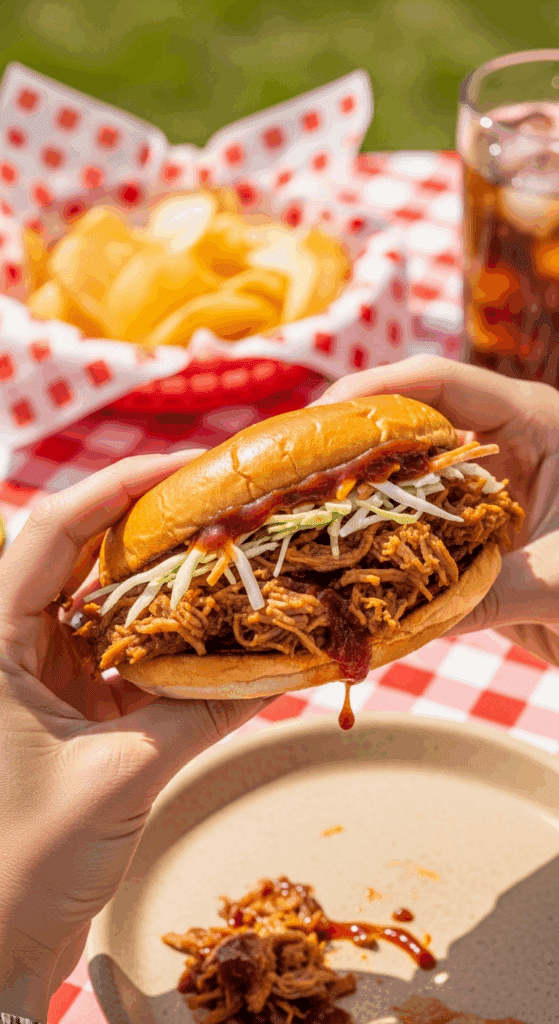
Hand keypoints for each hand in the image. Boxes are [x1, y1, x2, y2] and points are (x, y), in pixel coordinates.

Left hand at [0, 451, 268, 1021]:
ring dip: (171, 587)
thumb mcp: (120, 777)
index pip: (51, 534)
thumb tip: (281, 662)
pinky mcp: (71, 714)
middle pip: (84, 558)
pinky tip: (227, 636)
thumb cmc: (23, 867)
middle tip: (226, 504)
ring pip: (111, 608)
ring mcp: (43, 680)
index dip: (117, 488)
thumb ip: (200, 713)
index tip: (187, 468)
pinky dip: (176, 648)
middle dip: (155, 528)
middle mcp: (13, 647)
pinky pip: (129, 662)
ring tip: (235, 557)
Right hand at [313, 354, 558, 665]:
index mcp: (533, 421)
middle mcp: (502, 444)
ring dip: (354, 488)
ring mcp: (483, 487)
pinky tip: (335, 550)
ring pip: (404, 473)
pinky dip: (377, 534)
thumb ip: (484, 595)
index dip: (375, 390)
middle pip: (408, 420)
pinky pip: (414, 523)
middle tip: (288, 466)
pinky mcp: (474, 530)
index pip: (440, 382)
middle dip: (348, 438)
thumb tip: (394, 623)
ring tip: (293, 505)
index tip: (320, 418)